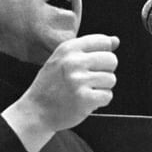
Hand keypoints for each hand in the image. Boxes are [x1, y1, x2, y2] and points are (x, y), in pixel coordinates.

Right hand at [3, 34, 118, 151]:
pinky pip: (107, 96)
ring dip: (102, 88)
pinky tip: (87, 101)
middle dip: (105, 71)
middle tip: (90, 80)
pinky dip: (100, 101)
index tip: (92, 64)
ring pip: (111, 79)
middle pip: (111, 60)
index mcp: (68, 48)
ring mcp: (79, 80)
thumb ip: (90, 48)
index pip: (103, 41)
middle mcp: (73, 62)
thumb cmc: (52, 85)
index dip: (103, 53)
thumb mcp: (64, 59)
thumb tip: (115, 40)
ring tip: (86, 91)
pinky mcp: (84, 99)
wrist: (36, 111)